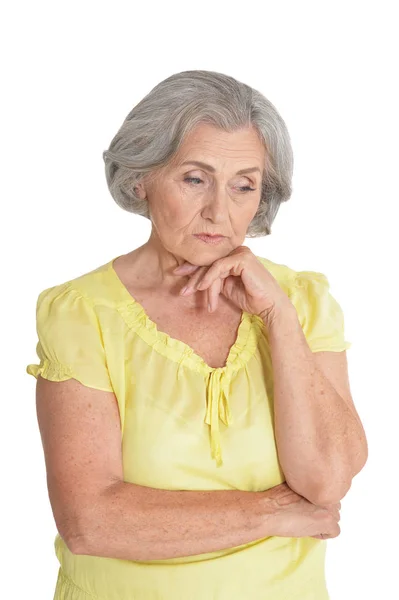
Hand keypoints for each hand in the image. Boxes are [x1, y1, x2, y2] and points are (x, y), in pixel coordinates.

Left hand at [173, 246, 289, 319]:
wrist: (269, 305)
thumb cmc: (250, 298)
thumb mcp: (226, 288)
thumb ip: (214, 280)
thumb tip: (196, 279)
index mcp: (233, 257)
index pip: (210, 261)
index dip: (193, 268)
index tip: (179, 275)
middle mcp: (237, 251)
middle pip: (209, 262)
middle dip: (193, 275)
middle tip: (181, 288)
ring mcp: (240, 253)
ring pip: (212, 265)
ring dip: (200, 281)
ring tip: (190, 292)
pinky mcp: (242, 258)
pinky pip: (219, 266)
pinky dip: (209, 277)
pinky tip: (201, 287)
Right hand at [262, 482, 340, 539]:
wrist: (270, 510)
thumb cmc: (277, 498)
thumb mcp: (295, 485)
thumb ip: (309, 488)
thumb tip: (311, 495)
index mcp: (320, 482)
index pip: (329, 495)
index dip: (317, 503)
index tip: (307, 506)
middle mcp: (327, 493)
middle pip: (334, 507)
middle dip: (323, 512)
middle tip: (307, 514)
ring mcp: (329, 507)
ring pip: (335, 518)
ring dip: (323, 522)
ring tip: (307, 521)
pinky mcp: (328, 521)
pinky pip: (334, 531)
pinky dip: (323, 534)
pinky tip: (309, 530)